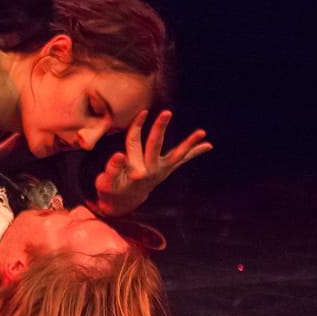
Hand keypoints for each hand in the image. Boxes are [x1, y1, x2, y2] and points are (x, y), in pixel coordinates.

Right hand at [93, 110, 212, 216]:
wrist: (124, 202)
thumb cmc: (111, 189)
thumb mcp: (107, 181)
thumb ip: (113, 168)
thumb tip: (119, 154)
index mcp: (135, 171)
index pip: (134, 143)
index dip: (136, 127)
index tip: (142, 112)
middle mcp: (151, 171)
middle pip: (156, 145)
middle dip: (160, 128)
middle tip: (166, 113)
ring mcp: (161, 172)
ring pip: (176, 155)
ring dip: (189, 144)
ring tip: (202, 132)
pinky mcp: (166, 171)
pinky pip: (181, 160)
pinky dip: (193, 153)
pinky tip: (209, 145)